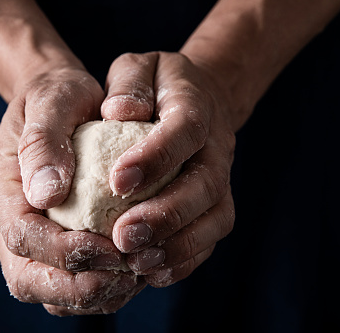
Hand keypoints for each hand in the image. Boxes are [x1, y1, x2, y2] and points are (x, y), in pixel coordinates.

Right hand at [0, 66, 136, 310]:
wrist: (65, 102)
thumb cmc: (59, 95)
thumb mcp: (52, 99)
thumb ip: (44, 141)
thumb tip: (46, 196)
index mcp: (2, 187)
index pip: (21, 236)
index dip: (62, 252)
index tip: (106, 247)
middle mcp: (10, 218)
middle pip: (27, 278)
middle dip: (75, 287)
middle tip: (123, 276)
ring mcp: (33, 233)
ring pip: (49, 291)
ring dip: (91, 295)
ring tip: (133, 279)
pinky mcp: (56, 242)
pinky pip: (71, 283)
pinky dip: (101, 290)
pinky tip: (132, 273)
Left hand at [101, 52, 235, 286]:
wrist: (199, 100)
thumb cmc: (156, 85)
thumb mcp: (138, 67)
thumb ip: (129, 84)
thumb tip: (117, 113)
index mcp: (196, 105)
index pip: (184, 130)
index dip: (156, 157)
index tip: (118, 182)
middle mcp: (216, 145)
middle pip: (205, 184)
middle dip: (166, 214)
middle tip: (123, 237)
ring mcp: (222, 177)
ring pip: (215, 218)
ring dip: (179, 245)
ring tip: (138, 264)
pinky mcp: (217, 203)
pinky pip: (211, 236)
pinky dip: (186, 258)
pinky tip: (153, 272)